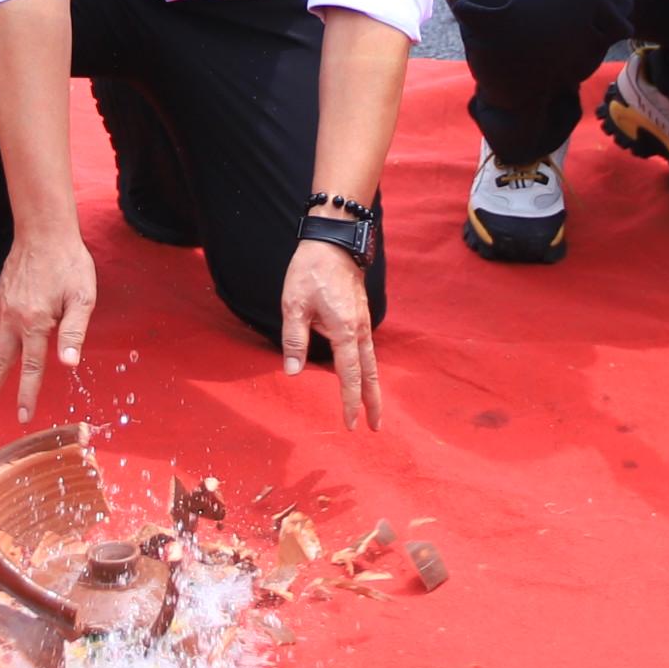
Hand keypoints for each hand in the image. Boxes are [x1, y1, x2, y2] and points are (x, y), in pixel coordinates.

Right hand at [0, 232, 98, 421]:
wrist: (44, 230)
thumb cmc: (69, 263)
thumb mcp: (82, 297)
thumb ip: (74, 332)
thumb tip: (69, 365)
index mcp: (35, 323)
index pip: (31, 368)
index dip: (27, 394)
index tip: (22, 417)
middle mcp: (12, 320)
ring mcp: (1, 308)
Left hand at [278, 241, 382, 431]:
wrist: (334, 240)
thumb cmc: (310, 271)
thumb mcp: (294, 305)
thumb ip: (294, 340)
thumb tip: (292, 372)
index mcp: (344, 330)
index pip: (349, 375)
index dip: (349, 402)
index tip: (352, 425)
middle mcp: (359, 330)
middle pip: (370, 374)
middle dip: (373, 402)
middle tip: (376, 427)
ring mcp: (363, 322)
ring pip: (372, 362)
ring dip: (372, 387)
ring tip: (373, 407)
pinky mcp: (360, 315)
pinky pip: (367, 349)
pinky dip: (369, 368)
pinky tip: (363, 375)